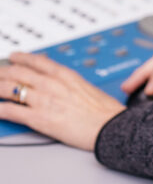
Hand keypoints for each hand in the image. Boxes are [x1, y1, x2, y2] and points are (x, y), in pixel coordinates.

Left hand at [0, 53, 125, 150]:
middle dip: (2, 72)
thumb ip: (71, 84)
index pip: (36, 61)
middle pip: (17, 72)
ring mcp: (43, 100)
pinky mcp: (39, 118)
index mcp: (65, 75)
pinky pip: (10, 111)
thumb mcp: (88, 88)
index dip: (21, 58)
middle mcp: (51, 84)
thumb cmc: (106, 112)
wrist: (111, 127)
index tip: (14, 57)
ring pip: (9, 89)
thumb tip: (66, 85)